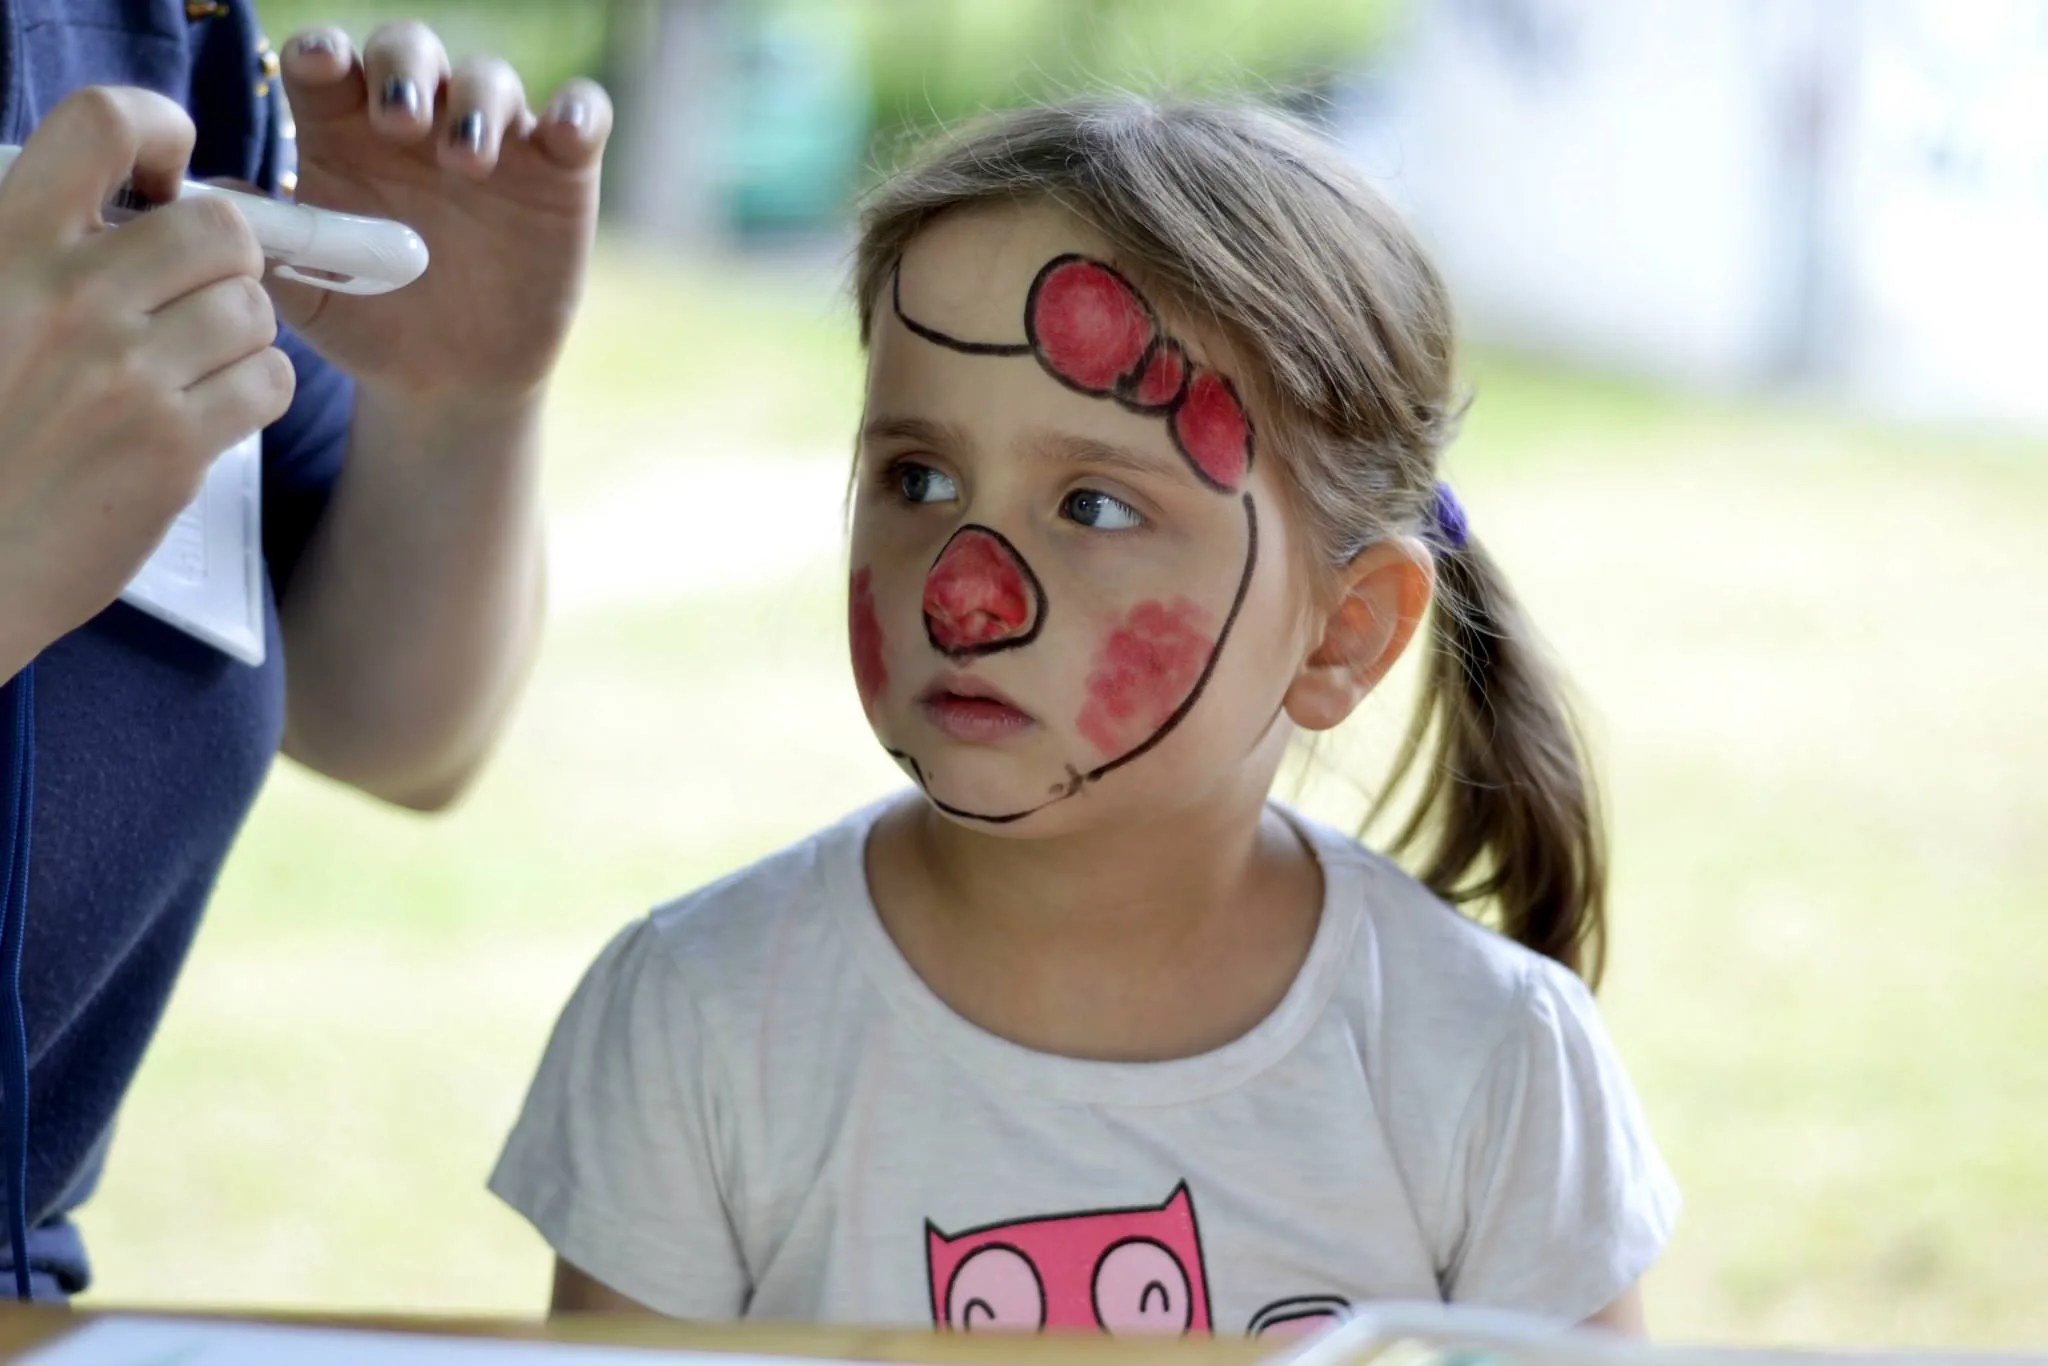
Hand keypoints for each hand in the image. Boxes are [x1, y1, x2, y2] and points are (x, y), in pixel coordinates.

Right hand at [0, 87, 292, 676]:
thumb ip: (34, 245)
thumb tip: (130, 197)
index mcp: (3, 242)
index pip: (102, 121)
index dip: (158, 129)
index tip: (165, 170)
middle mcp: (68, 296)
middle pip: (221, 225)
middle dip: (225, 255)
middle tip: (192, 289)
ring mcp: (126, 371)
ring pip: (254, 306)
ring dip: (239, 331)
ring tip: (188, 361)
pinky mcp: (174, 444)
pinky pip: (270, 380)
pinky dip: (254, 390)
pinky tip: (206, 410)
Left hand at [271, 24, 612, 402]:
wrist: (448, 382)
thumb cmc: (368, 326)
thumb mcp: (305, 293)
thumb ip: (264, 242)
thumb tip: (203, 195)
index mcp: (344, 131)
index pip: (332, 62)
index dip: (326, 52)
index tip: (321, 68)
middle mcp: (418, 121)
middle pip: (410, 50)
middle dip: (402, 67)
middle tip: (398, 120)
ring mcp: (493, 140)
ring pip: (490, 78)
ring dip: (478, 101)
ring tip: (467, 159)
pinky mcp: (560, 171)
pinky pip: (582, 118)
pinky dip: (580, 114)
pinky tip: (565, 134)